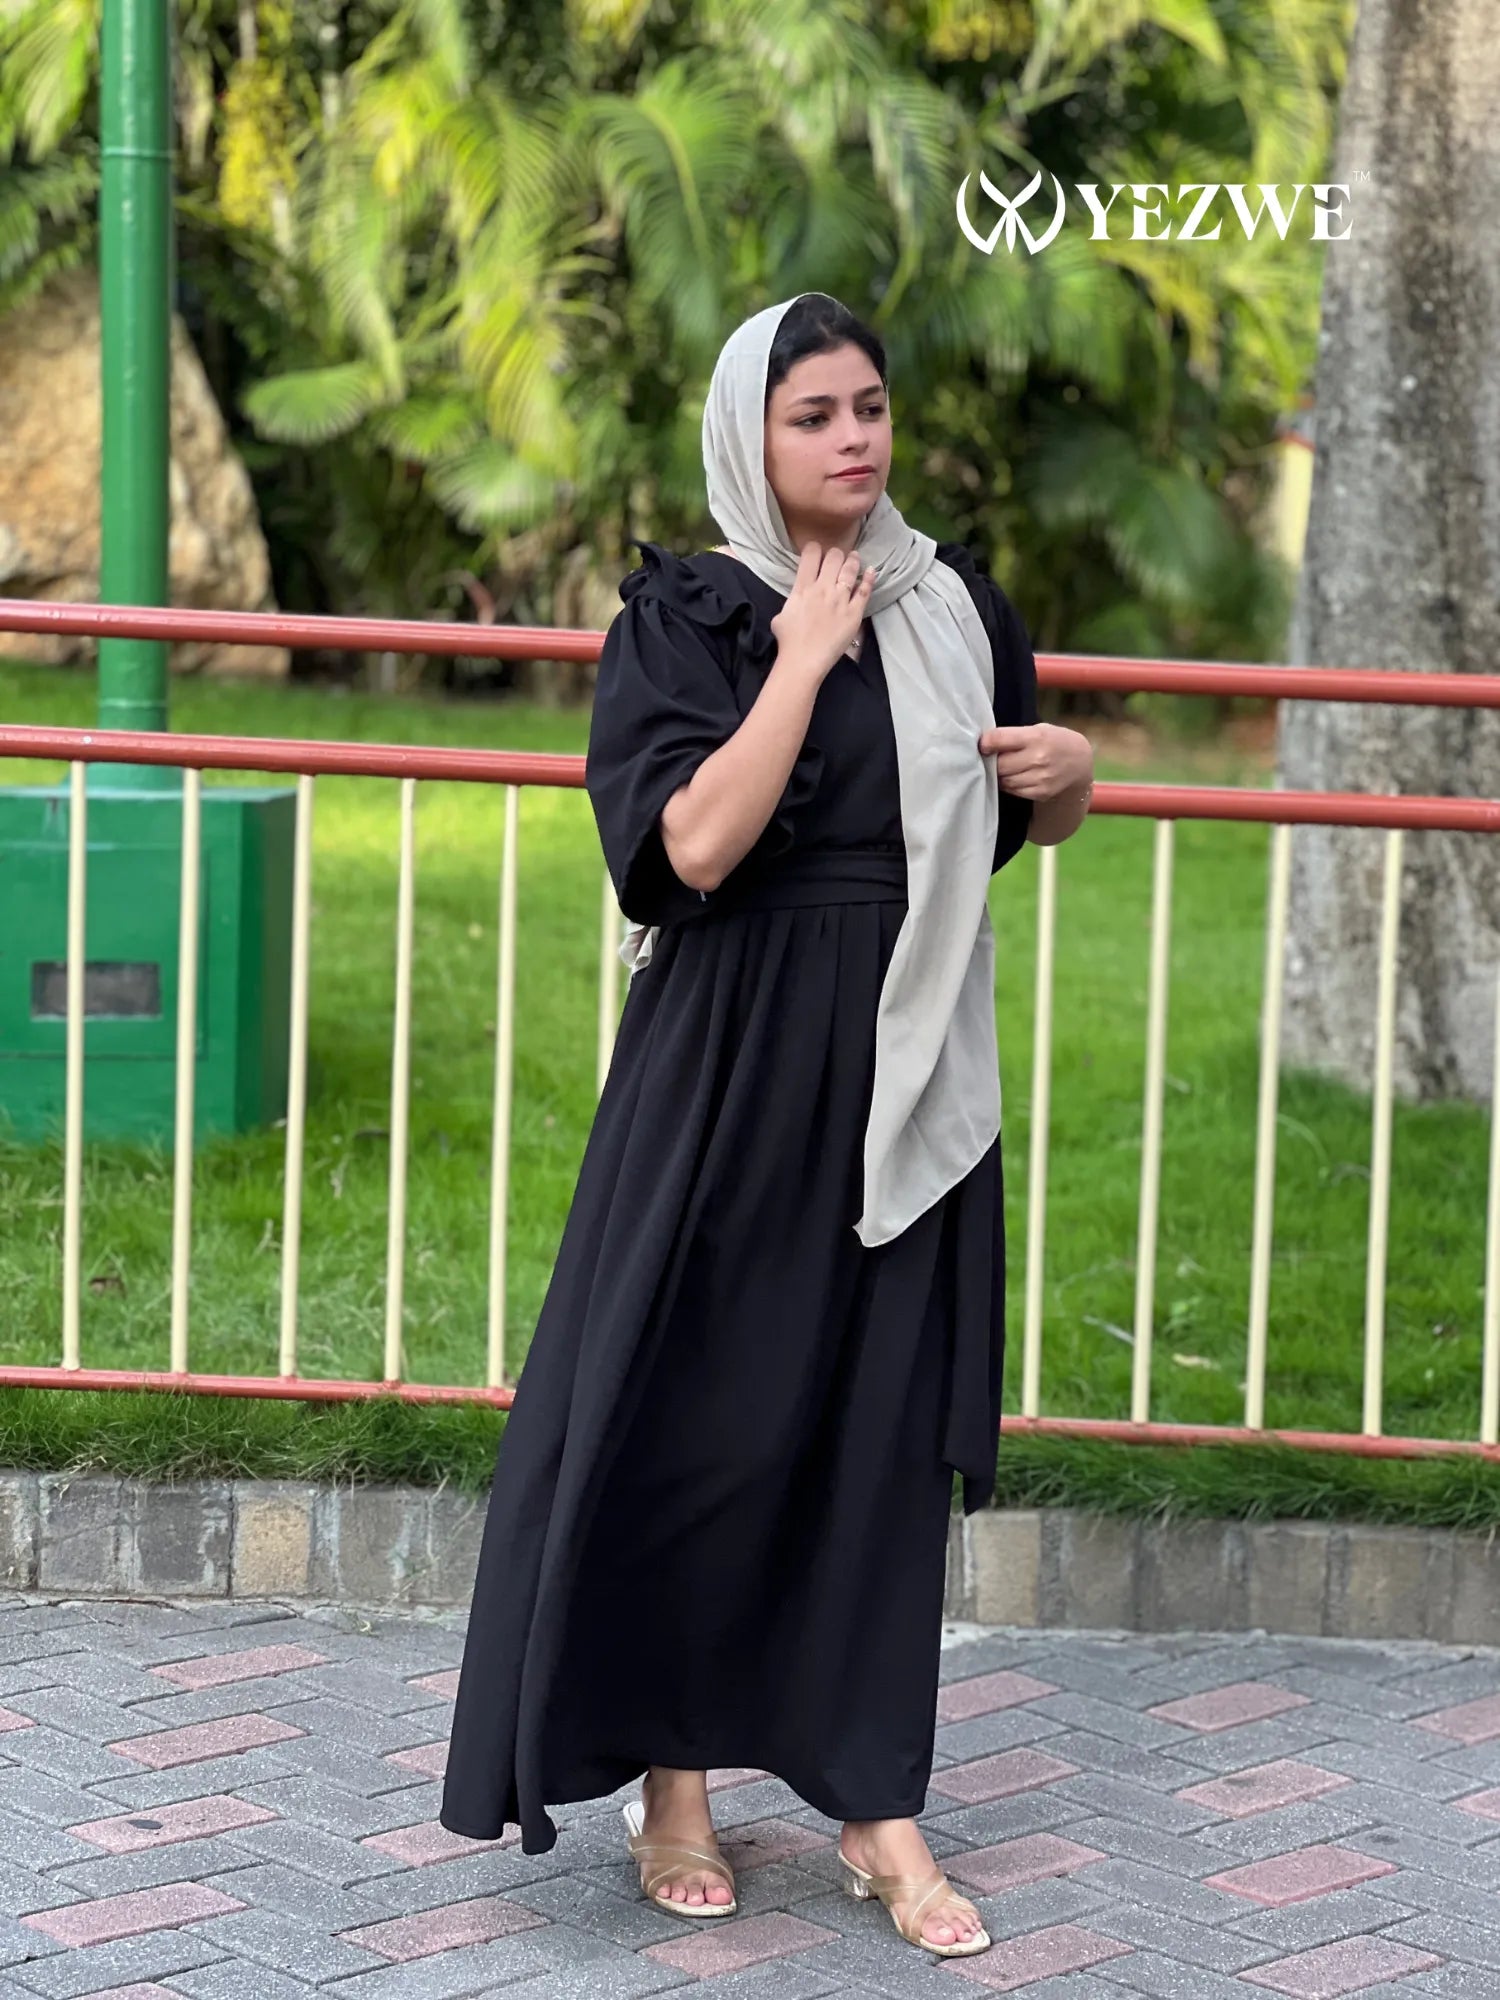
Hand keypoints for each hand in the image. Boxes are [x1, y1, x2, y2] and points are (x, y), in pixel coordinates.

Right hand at [770, 541, 876, 680]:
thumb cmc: (789, 641)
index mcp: (803, 588)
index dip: (814, 548)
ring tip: (854, 557)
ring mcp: (840, 600)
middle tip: (836, 558)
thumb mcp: (781, 614)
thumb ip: (792, 601)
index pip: (811, 555)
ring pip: (850, 570)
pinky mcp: (854, 613)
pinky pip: (865, 591)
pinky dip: (869, 578)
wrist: (803, 660)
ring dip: (852, 560)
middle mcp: (823, 588)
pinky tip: (871, 571)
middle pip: (834, 557)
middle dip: (835, 554)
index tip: (816, 550)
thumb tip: (797, 599)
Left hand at [978, 722, 1092, 800]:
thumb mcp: (1039, 729)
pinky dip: (1009, 784)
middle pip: (999, 764)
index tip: (983, 745)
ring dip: (1000, 774)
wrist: (1079, 763)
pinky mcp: (1040, 792)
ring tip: (1005, 767)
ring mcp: (1040, 778)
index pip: (998, 739)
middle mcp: (1038, 758)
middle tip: (992, 758)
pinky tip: (1015, 776)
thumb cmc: (1053, 741)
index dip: (986, 743)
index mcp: (1036, 736)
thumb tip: (985, 744)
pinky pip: (1013, 790)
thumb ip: (1015, 735)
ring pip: (1004, 779)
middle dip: (992, 761)